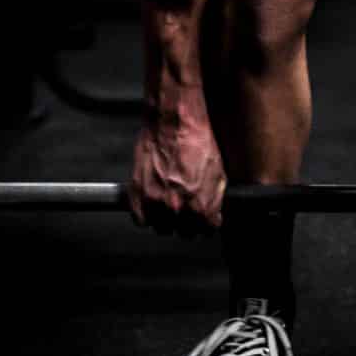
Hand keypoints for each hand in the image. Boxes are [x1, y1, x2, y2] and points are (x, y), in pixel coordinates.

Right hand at [128, 104, 225, 237]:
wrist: (174, 122)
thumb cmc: (197, 142)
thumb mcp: (218, 172)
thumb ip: (215, 200)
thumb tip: (214, 215)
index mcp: (200, 206)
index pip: (205, 230)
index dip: (206, 222)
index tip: (203, 216)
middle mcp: (177, 209)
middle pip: (183, 233)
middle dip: (187, 222)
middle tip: (186, 206)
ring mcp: (155, 202)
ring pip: (161, 228)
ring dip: (166, 219)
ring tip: (170, 202)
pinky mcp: (137, 193)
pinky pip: (140, 220)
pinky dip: (145, 214)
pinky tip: (153, 202)